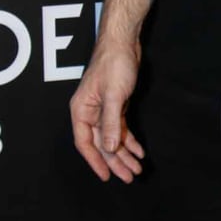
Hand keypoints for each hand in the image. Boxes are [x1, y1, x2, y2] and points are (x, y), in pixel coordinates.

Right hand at [69, 40, 145, 183]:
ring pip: (111, 138)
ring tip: (136, 168)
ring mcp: (102, 110)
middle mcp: (89, 112)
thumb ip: (111, 123)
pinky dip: (129, 140)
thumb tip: (108, 148)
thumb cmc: (113, 64)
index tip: (106, 176)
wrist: (123, 43)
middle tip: (128, 176)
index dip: (95, 161)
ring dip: (124, 154)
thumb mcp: (114, 96)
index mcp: (81, 110)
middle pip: (100, 144)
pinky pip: (120, 128)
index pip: (84, 143)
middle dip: (115, 161)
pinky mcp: (115, 106)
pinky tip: (139, 151)